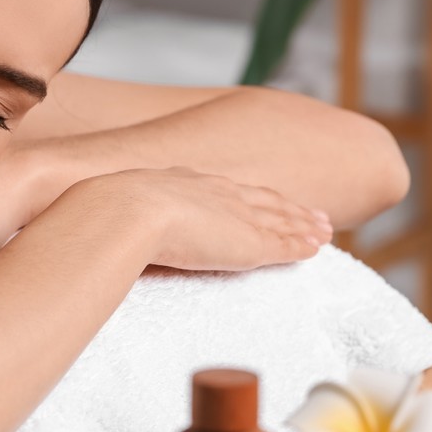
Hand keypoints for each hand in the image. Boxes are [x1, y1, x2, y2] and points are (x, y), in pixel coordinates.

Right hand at [82, 166, 333, 271]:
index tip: (271, 201)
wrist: (125, 211)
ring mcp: (235, 216)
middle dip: (291, 208)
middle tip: (316, 215)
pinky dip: (302, 244)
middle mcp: (218, 194)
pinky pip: (284, 243)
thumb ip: (127, 216)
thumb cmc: (112, 212)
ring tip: (325, 232)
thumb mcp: (122, 208)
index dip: (253, 198)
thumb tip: (106, 225)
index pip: (230, 192)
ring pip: (281, 220)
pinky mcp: (248, 241)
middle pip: (265, 200)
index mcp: (188, 184)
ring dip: (304, 226)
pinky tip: (318, 248)